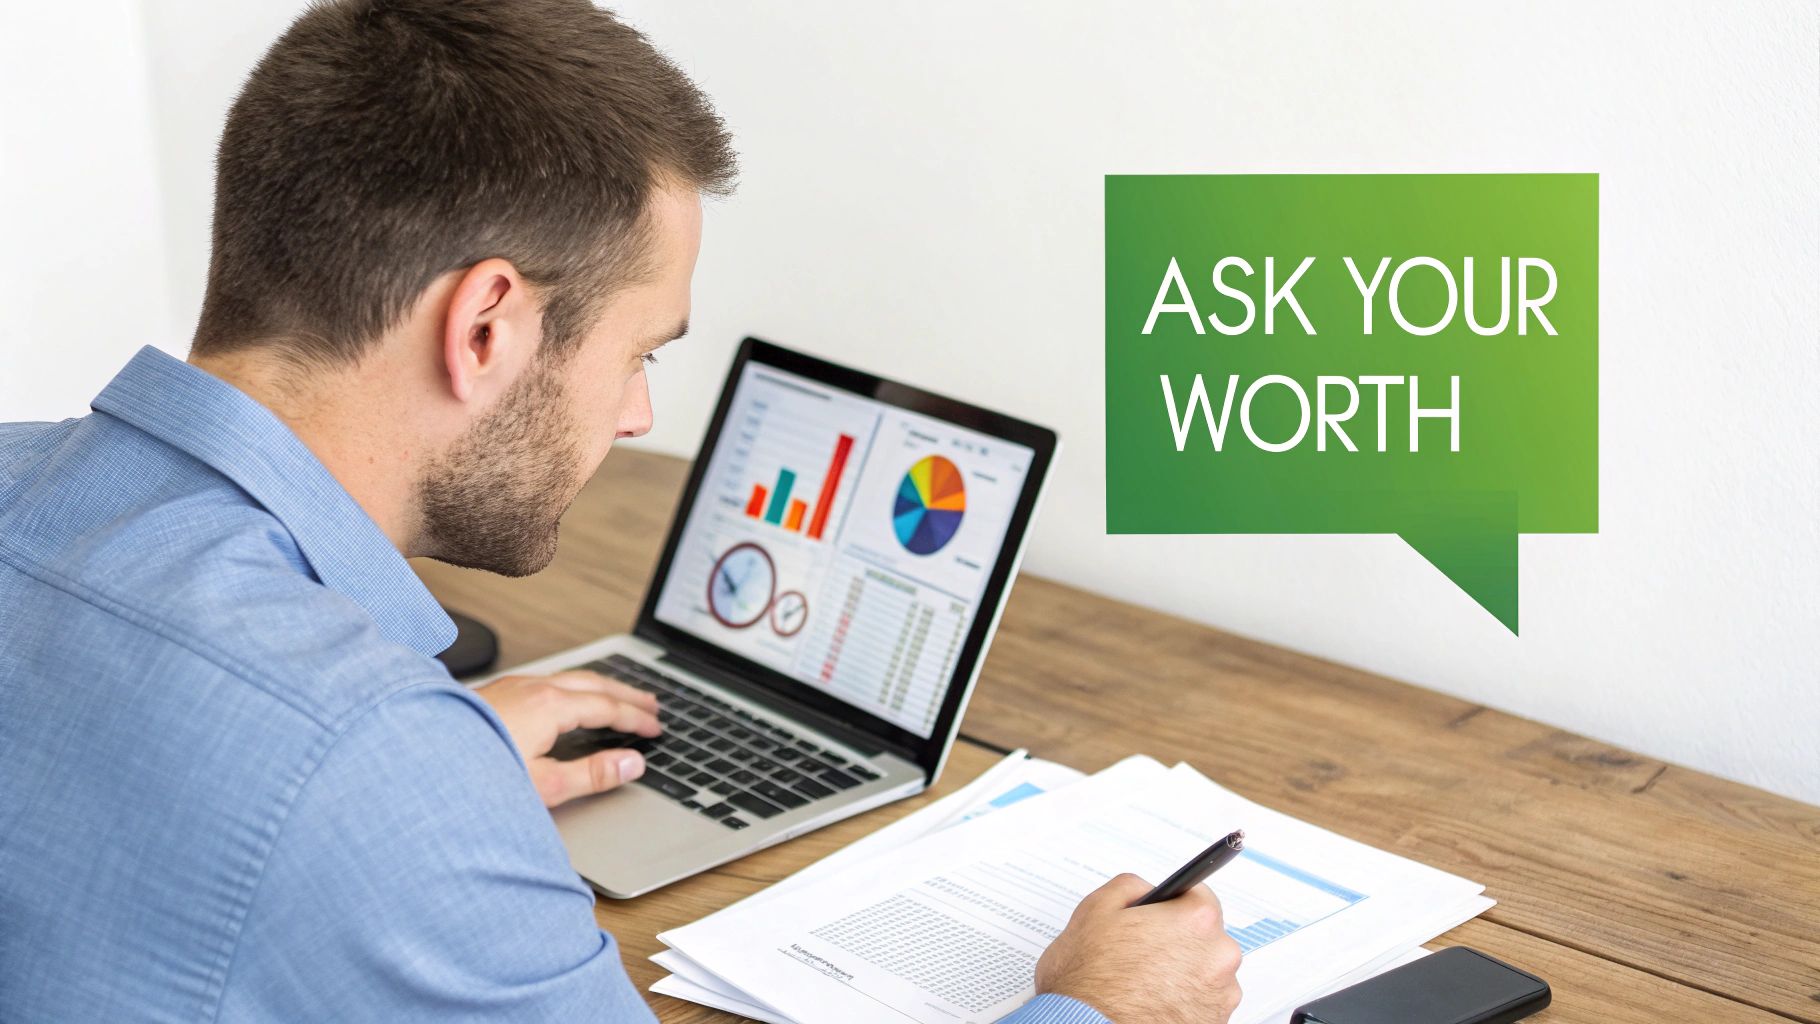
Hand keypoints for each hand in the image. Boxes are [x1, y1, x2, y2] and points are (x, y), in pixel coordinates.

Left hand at [474, 670, 661, 807]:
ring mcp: (510, 687)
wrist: (416, 766)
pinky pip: (547, 682)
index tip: (656, 728)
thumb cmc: (474, 780)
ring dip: (600, 688)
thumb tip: (631, 764)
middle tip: (652, 705)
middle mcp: (531, 688)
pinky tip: (567, 702)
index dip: (635, 718)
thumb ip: (592, 774)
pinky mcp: (494, 695)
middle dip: (625, 694)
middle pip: (593, 683)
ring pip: (568, 679)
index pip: (606, 706)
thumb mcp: (543, 786)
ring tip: (617, 699)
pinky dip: (573, 689)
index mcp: (549, 705)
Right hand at [1035, 873, 1243, 1023]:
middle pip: (1204, 935)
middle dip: (1177, 940)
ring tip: (1144, 983)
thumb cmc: (1089, 980)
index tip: (1160, 915)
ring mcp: (1220, 996)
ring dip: (1182, 972)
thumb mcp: (1095, 909)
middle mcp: (1219, 957)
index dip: (1172, 904)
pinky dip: (1183, 1001)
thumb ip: (1131, 886)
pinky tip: (1152, 1003)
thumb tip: (1147, 890)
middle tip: (1141, 951)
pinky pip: (1203, 1003)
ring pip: (1205, 971)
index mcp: (1196, 920)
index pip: (1198, 894)